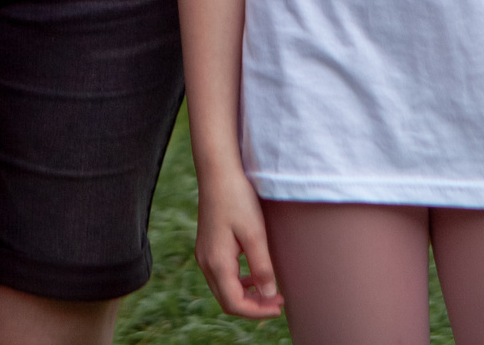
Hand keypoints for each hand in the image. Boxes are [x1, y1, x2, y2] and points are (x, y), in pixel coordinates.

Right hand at [193, 169, 281, 318]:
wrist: (218, 172)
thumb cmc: (237, 198)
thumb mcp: (254, 233)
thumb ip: (261, 267)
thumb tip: (268, 295)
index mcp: (216, 262)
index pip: (234, 303)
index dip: (257, 311)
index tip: (278, 307)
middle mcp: (206, 262)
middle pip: (227, 300)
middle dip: (253, 307)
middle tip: (278, 302)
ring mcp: (204, 255)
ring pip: (224, 289)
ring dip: (247, 295)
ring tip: (270, 291)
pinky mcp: (208, 247)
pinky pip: (222, 276)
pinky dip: (239, 282)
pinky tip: (256, 275)